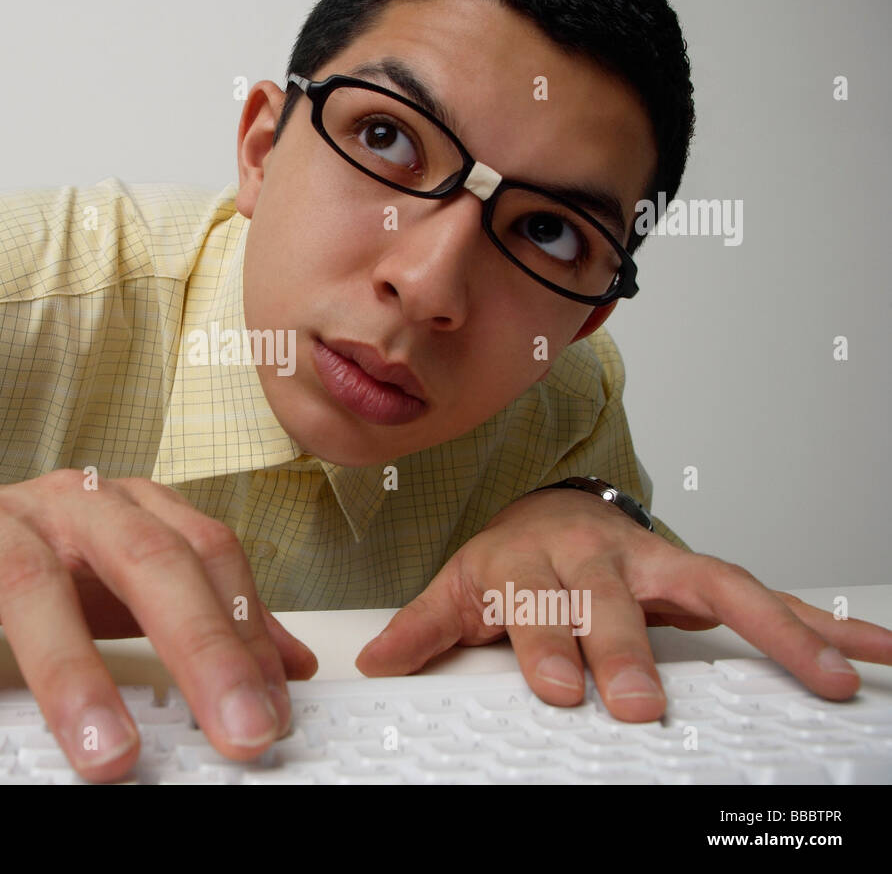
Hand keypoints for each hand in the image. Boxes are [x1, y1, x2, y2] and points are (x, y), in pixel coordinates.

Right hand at [0, 469, 317, 782]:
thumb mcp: (129, 574)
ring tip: (104, 757)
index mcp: (127, 508)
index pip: (206, 553)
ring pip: (31, 596)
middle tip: (238, 727)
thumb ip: (208, 612)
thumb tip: (292, 667)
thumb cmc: (42, 554)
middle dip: (197, 645)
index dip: (247, 625)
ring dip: (70, 678)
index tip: (275, 705)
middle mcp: (65, 509)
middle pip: (144, 561)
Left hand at [356, 487, 891, 719]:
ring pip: (718, 589)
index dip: (545, 645)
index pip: (538, 607)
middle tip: (641, 702)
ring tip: (828, 675)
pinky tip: (875, 650)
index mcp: (536, 565)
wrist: (552, 513)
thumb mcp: (459, 587)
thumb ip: (423, 628)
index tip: (553, 686)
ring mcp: (658, 564)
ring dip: (773, 631)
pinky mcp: (702, 575)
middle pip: (616, 605)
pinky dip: (824, 623)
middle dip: (629, 650)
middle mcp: (600, 560)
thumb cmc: (511, 558)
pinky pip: (771, 596)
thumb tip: (373, 665)